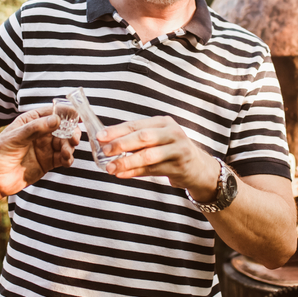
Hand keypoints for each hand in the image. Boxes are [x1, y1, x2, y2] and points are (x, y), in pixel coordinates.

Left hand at [0, 106, 78, 197]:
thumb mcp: (15, 137)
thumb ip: (36, 128)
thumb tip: (56, 120)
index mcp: (31, 121)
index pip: (51, 113)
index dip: (65, 113)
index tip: (77, 115)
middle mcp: (40, 133)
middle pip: (63, 128)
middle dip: (71, 132)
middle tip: (74, 138)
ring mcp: (45, 148)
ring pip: (65, 143)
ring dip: (70, 146)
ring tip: (67, 153)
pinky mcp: (48, 162)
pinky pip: (63, 158)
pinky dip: (68, 158)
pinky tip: (67, 160)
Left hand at [97, 116, 219, 199]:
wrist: (197, 166)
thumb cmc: (170, 150)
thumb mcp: (157, 138)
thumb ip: (136, 139)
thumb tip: (106, 143)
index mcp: (163, 122)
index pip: (136, 125)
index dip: (117, 131)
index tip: (100, 137)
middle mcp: (172, 133)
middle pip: (144, 137)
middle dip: (122, 144)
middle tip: (104, 151)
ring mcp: (178, 149)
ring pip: (148, 155)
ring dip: (127, 162)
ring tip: (111, 167)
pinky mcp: (179, 166)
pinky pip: (153, 170)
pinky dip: (135, 172)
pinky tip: (122, 174)